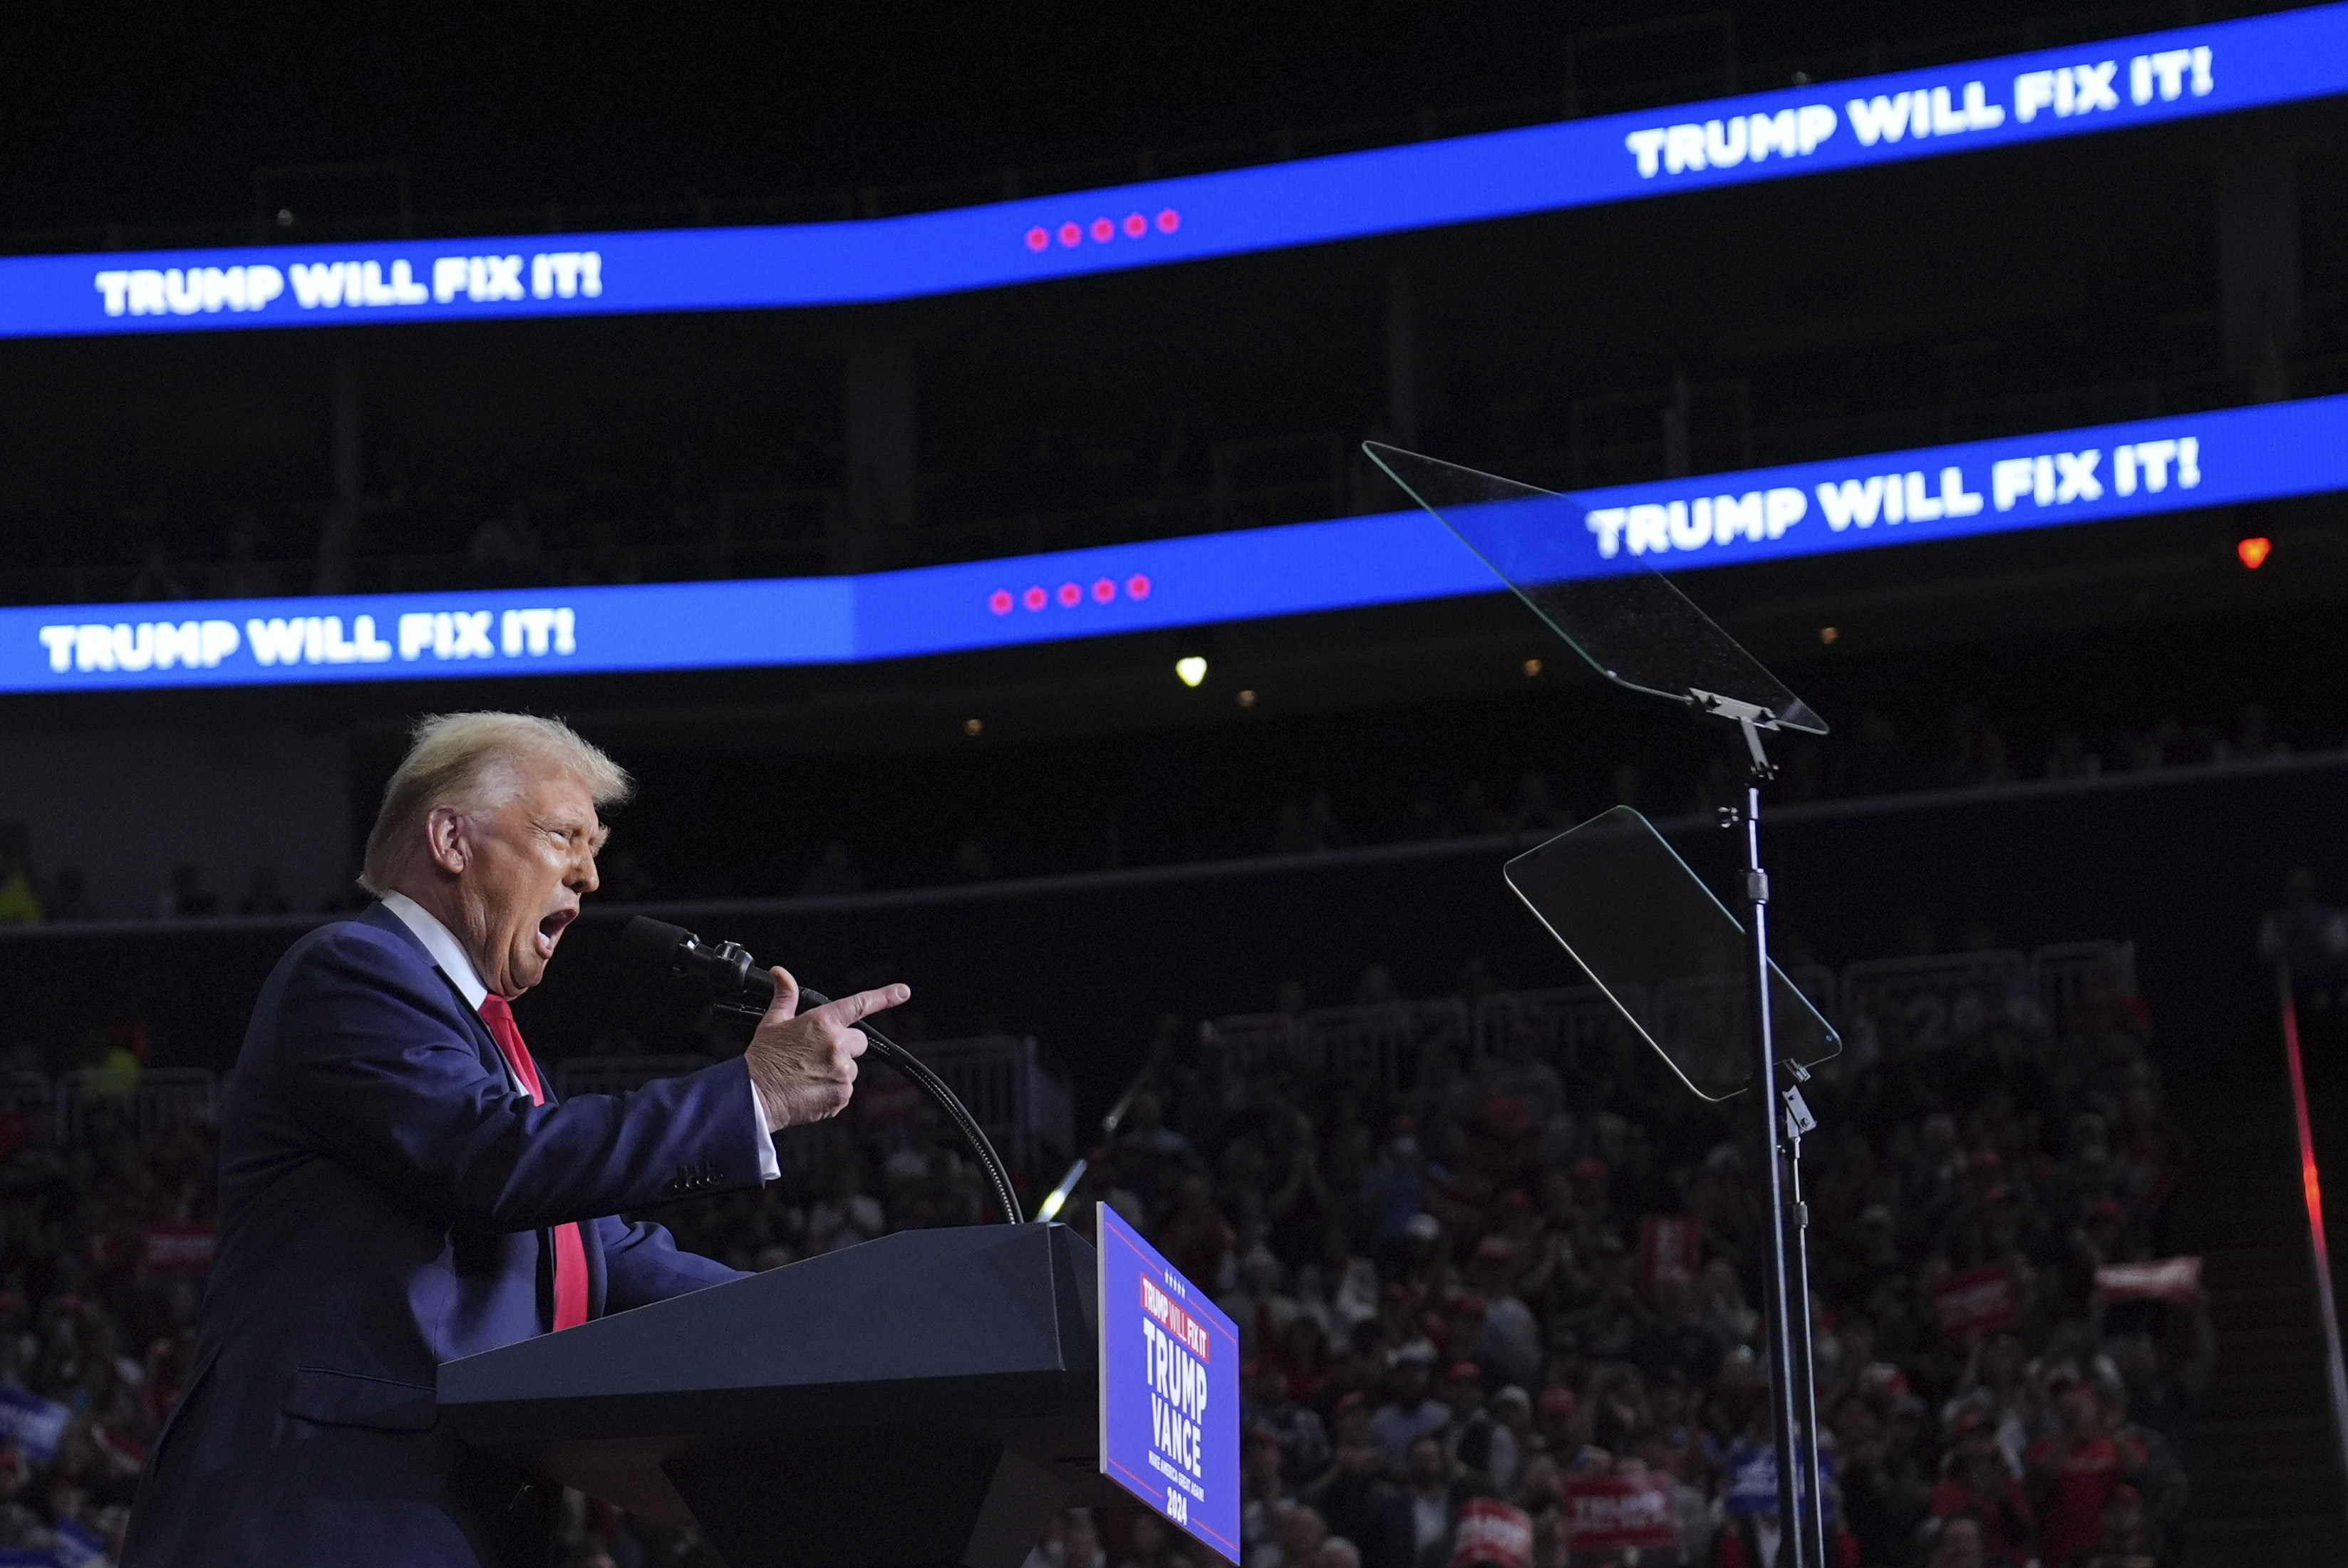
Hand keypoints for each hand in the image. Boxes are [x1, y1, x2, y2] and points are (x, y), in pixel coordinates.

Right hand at [743, 966, 908, 1129]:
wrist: (755, 1096)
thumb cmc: (763, 1059)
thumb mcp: (772, 1022)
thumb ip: (785, 996)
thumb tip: (781, 974)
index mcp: (822, 1022)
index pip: (859, 1004)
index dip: (885, 996)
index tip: (902, 992)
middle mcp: (837, 1044)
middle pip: (858, 1042)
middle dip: (845, 1047)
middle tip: (818, 1056)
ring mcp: (842, 1071)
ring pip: (851, 1067)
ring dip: (837, 1071)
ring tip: (809, 1075)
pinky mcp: (842, 1094)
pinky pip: (845, 1089)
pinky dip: (832, 1091)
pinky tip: (811, 1089)